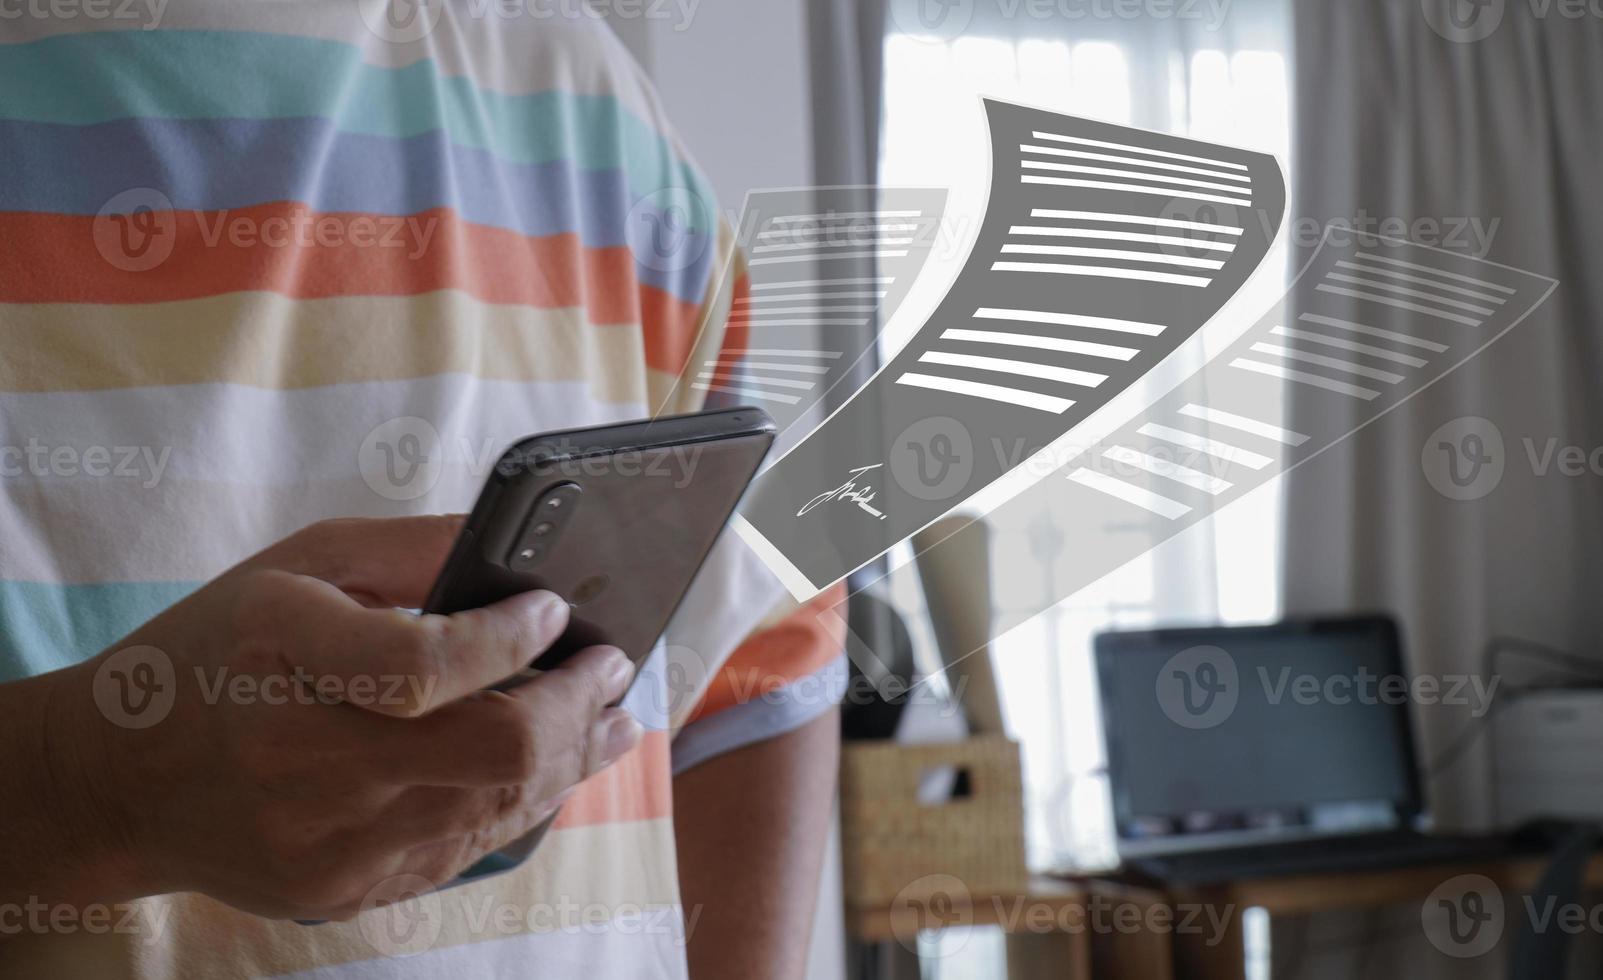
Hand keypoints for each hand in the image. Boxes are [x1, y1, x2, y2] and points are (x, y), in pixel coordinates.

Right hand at [47, 516, 642, 919]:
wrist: (118, 783)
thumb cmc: (213, 651)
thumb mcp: (296, 567)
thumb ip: (410, 550)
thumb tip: (518, 549)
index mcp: (277, 655)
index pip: (423, 666)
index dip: (508, 641)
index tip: (554, 612)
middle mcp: (301, 762)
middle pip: (488, 752)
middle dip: (574, 707)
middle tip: (612, 667)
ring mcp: (327, 842)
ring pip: (496, 808)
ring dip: (571, 756)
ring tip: (612, 716)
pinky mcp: (345, 888)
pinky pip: (466, 848)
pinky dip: (520, 799)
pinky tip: (552, 762)